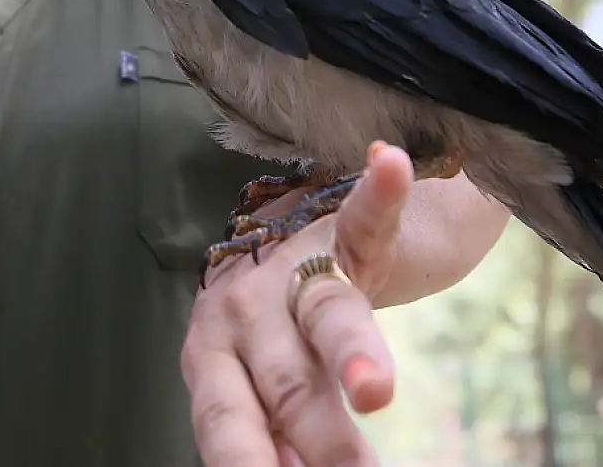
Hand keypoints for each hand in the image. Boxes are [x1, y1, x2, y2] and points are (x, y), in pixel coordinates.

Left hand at [181, 144, 414, 466]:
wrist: (283, 233)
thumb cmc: (269, 333)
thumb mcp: (255, 385)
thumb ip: (268, 434)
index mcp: (214, 360)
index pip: (233, 424)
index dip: (254, 463)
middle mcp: (246, 314)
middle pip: (290, 383)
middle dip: (323, 440)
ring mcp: (298, 267)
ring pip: (328, 316)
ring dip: (352, 353)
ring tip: (374, 389)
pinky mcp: (348, 228)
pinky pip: (368, 212)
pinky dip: (381, 191)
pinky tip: (388, 165)